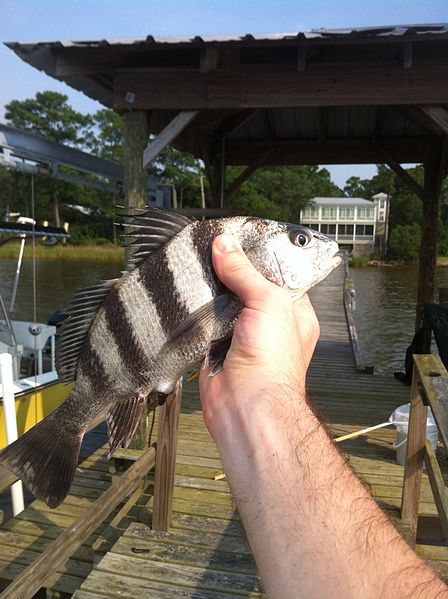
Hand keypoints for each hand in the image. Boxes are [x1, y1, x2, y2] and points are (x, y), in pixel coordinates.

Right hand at [199, 234, 319, 435]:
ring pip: (224, 301)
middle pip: (247, 285)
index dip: (260, 256)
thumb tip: (226, 246)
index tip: (240, 238)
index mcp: (293, 311)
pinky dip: (197, 308)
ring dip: (212, 288)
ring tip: (198, 263)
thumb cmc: (272, 362)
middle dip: (231, 270)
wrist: (245, 406)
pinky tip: (189, 291)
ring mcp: (242, 334)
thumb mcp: (268, 303)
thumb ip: (246, 273)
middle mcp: (269, 322)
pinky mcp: (217, 345)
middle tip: (213, 247)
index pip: (278, 274)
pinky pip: (205, 319)